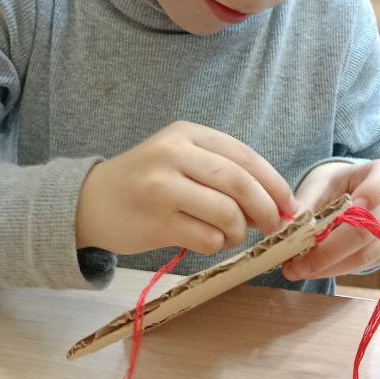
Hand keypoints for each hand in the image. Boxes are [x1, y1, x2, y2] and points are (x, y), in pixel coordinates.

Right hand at [75, 122, 298, 256]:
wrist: (90, 203)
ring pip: (227, 213)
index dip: (274, 183)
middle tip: (274, 227)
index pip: (245, 156)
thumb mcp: (180, 159)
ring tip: (232, 235)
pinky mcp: (155, 222)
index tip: (290, 205)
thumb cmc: (145, 183)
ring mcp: (162, 188)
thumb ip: (222, 172)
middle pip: (240, 182)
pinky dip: (217, 244)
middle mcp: (174, 154)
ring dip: (239, 232)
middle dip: (266, 209)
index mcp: (187, 134)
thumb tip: (275, 203)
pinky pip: (207, 237)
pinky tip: (206, 241)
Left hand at [281, 160, 379, 281]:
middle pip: (369, 229)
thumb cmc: (336, 186)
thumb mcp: (320, 186)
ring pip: (366, 254)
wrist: (354, 195)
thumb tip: (284, 231)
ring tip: (297, 269)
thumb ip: (306, 205)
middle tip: (296, 262)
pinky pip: (364, 265)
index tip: (331, 218)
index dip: (361, 200)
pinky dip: (335, 270)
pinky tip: (311, 270)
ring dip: (329, 266)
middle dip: (329, 250)